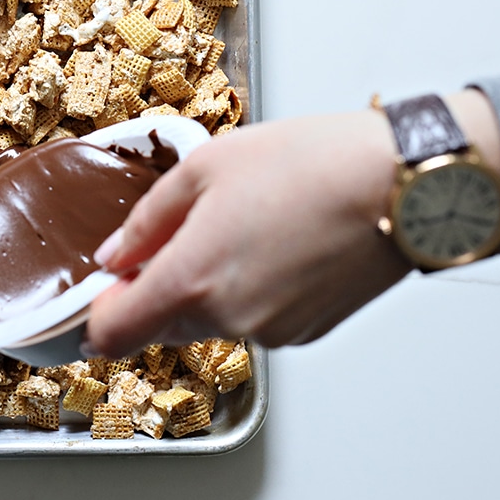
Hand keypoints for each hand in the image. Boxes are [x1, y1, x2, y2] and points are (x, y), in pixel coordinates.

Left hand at [83, 110, 411, 355]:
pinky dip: (248, 293)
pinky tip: (273, 245)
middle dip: (154, 292)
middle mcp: (227, 318)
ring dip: (204, 289)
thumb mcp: (204, 168)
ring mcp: (269, 332)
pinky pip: (252, 321)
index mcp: (192, 279)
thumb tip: (114, 256)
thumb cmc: (311, 164)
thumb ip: (146, 221)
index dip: (98, 316)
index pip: (114, 335)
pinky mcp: (305, 333)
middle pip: (160, 327)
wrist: (401, 184)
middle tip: (178, 235)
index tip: (100, 293)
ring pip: (208, 323)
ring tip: (239, 227)